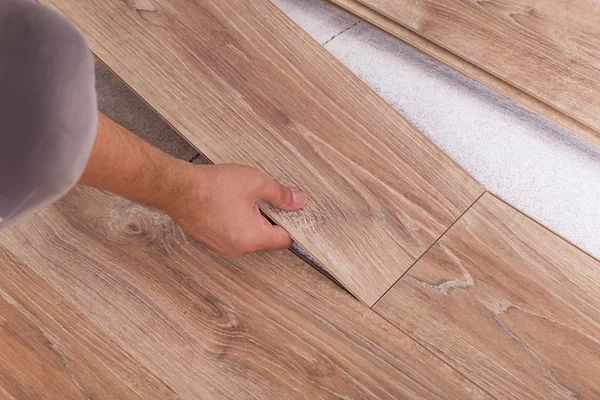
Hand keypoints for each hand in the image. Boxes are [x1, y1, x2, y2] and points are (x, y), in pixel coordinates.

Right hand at [164, 163, 306, 256]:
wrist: (178, 189)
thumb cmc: (213, 186)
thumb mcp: (256, 183)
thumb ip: (280, 194)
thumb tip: (298, 201)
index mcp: (253, 238)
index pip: (284, 241)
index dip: (291, 225)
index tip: (290, 212)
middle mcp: (238, 249)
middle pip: (266, 238)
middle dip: (269, 219)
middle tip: (261, 198)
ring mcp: (222, 247)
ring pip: (249, 236)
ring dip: (251, 220)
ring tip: (242, 199)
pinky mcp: (211, 241)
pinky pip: (233, 234)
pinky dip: (236, 222)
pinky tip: (229, 204)